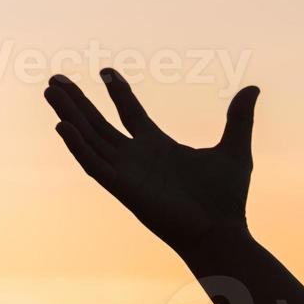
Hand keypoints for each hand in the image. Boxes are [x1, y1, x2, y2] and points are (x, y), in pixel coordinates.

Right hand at [43, 69, 260, 253]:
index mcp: (158, 147)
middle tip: (55, 79)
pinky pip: (94, 164)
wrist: (221, 232)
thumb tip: (252, 89)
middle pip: (99, 124)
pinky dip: (77, 146)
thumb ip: (239, 118)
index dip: (117, 92)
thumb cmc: (227, 199)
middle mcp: (137, 158)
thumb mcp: (235, 149)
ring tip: (50, 90)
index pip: (130, 114)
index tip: (105, 71)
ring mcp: (127, 172)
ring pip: (89, 138)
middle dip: (77, 101)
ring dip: (69, 115)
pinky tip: (62, 125)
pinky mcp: (123, 188)